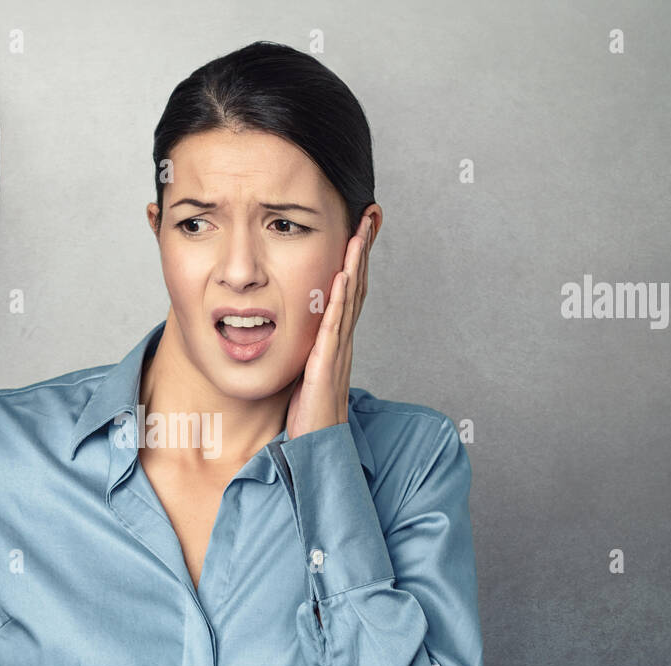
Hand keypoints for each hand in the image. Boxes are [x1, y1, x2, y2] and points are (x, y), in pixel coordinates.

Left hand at [285, 212, 374, 440]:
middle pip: (357, 284)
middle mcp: (343, 339)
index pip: (349, 289)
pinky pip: (335, 325)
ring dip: (356, 263)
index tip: (360, 227)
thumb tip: (298, 328)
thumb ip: (306, 346)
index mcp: (336, 339)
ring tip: (361, 230)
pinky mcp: (327, 363)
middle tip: (372, 214)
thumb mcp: (305, 369)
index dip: (356, 258)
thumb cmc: (309, 412)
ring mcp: (338, 350)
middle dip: (364, 248)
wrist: (316, 447)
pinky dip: (340, 299)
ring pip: (351, 298)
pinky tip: (343, 275)